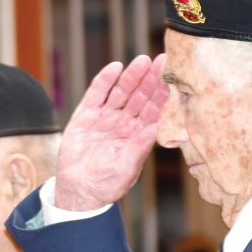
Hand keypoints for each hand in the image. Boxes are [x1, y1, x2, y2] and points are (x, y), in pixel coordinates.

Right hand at [54, 54, 167, 210]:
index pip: (154, 111)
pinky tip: (115, 68)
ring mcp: (105, 117)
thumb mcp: (126, 170)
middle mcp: (124, 123)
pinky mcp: (85, 115)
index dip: (163, 94)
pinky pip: (97, 93)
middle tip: (161, 60)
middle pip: (140, 96)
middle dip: (150, 79)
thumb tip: (155, 131)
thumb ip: (139, 149)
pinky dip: (105, 80)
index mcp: (138, 136)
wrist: (77, 191)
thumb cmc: (106, 185)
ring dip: (132, 76)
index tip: (173, 78)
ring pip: (121, 91)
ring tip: (142, 61)